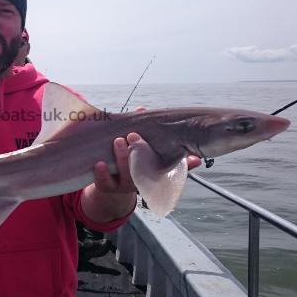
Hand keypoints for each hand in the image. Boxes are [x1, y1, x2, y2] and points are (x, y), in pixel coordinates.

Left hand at [84, 133, 200, 222]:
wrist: (110, 184)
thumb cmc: (129, 159)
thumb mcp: (139, 146)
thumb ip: (141, 130)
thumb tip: (141, 109)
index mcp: (157, 169)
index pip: (177, 167)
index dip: (188, 164)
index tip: (196, 156)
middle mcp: (145, 179)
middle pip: (148, 168)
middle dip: (143, 152)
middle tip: (136, 136)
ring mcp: (126, 184)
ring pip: (126, 174)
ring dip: (122, 158)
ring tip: (119, 141)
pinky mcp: (109, 187)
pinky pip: (106, 183)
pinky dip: (103, 173)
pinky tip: (100, 163)